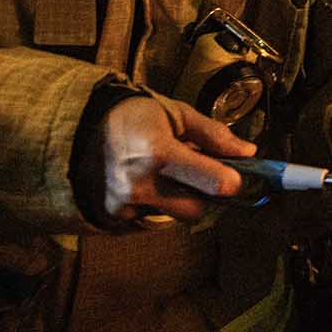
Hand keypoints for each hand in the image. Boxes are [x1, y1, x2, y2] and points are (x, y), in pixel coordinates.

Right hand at [97, 95, 253, 224]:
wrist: (82, 126)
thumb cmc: (136, 115)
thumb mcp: (177, 114)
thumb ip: (214, 135)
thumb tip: (248, 153)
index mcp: (160, 153)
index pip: (214, 183)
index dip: (231, 181)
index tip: (233, 175)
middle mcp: (142, 184)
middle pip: (196, 210)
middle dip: (203, 195)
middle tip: (196, 174)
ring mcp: (126, 203)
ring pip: (174, 215)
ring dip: (178, 199)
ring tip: (165, 173)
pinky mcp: (116, 215)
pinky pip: (151, 217)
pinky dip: (156, 204)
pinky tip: (146, 182)